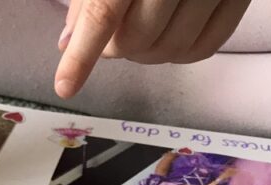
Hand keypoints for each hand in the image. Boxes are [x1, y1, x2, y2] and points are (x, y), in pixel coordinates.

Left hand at [55, 0, 251, 97]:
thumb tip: (69, 40)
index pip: (103, 13)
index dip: (82, 55)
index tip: (64, 85)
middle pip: (138, 37)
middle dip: (118, 50)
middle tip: (111, 43)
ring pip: (171, 49)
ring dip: (148, 54)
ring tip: (140, 34)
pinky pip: (205, 47)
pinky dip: (181, 54)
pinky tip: (168, 39)